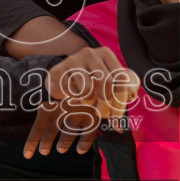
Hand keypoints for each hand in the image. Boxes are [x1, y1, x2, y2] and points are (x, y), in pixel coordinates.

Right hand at [24, 47, 138, 158]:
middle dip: (106, 104)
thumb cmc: (87, 82)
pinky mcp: (58, 70)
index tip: (117, 116)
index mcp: (106, 54)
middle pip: (106, 82)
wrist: (60, 76)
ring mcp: (73, 60)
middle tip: (102, 114)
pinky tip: (73, 96)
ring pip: (88, 90)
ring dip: (89, 103)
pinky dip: (74, 100)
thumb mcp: (103, 86)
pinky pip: (71, 93)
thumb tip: (119, 127)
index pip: (121, 78)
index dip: (120, 100)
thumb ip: (115, 100)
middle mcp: (90, 53)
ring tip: (88, 102)